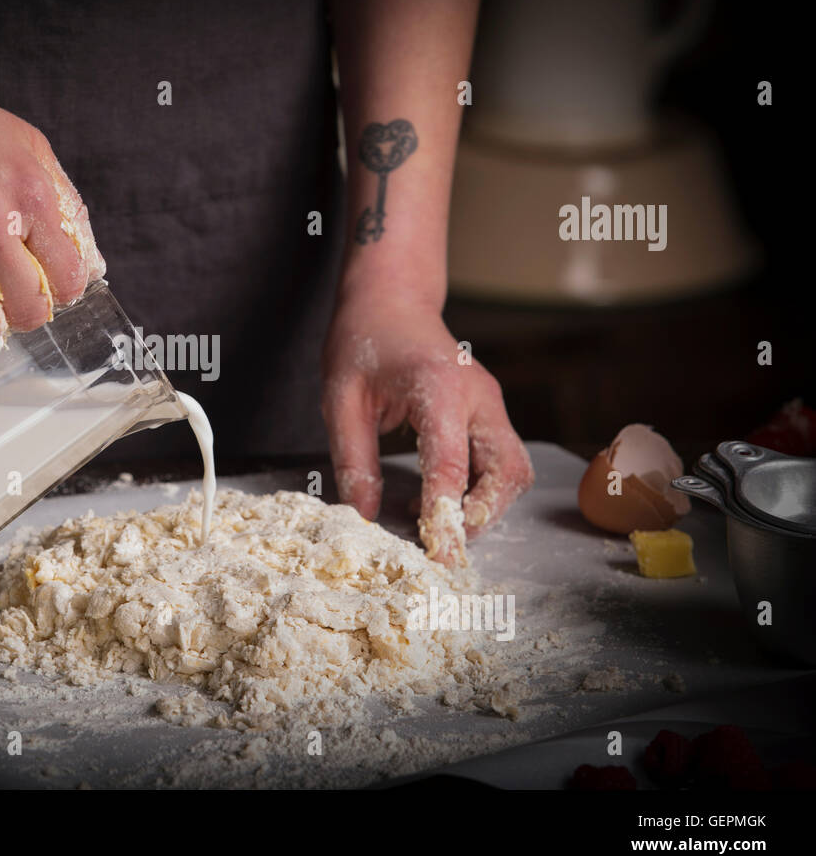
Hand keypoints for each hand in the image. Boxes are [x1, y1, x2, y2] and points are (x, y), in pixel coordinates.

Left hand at [320, 293, 532, 565]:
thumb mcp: (341, 399)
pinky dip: (482, 490)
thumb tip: (363, 517)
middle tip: (441, 543)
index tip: (437, 555)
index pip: (451, 464)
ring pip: (514, 470)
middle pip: (508, 471)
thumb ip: (353, 459)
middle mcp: (478, 396)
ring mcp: (490, 403)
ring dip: (486, 506)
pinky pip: (502, 461)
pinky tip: (440, 500)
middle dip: (481, 515)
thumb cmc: (363, 341)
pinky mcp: (490, 413)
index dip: (445, 515)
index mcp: (438, 388)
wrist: (392, 300)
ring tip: (436, 523)